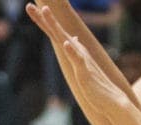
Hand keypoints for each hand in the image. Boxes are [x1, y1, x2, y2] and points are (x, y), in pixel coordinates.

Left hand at [27, 1, 128, 124]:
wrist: (111, 100)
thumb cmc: (95, 85)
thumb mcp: (80, 65)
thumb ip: (75, 52)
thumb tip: (72, 39)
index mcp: (74, 51)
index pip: (57, 34)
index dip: (45, 23)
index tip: (32, 10)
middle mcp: (77, 51)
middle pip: (57, 32)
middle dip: (45, 19)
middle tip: (30, 6)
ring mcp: (82, 60)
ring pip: (65, 39)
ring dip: (55, 26)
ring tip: (45, 11)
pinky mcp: (85, 72)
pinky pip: (77, 59)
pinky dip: (71, 50)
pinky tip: (65, 42)